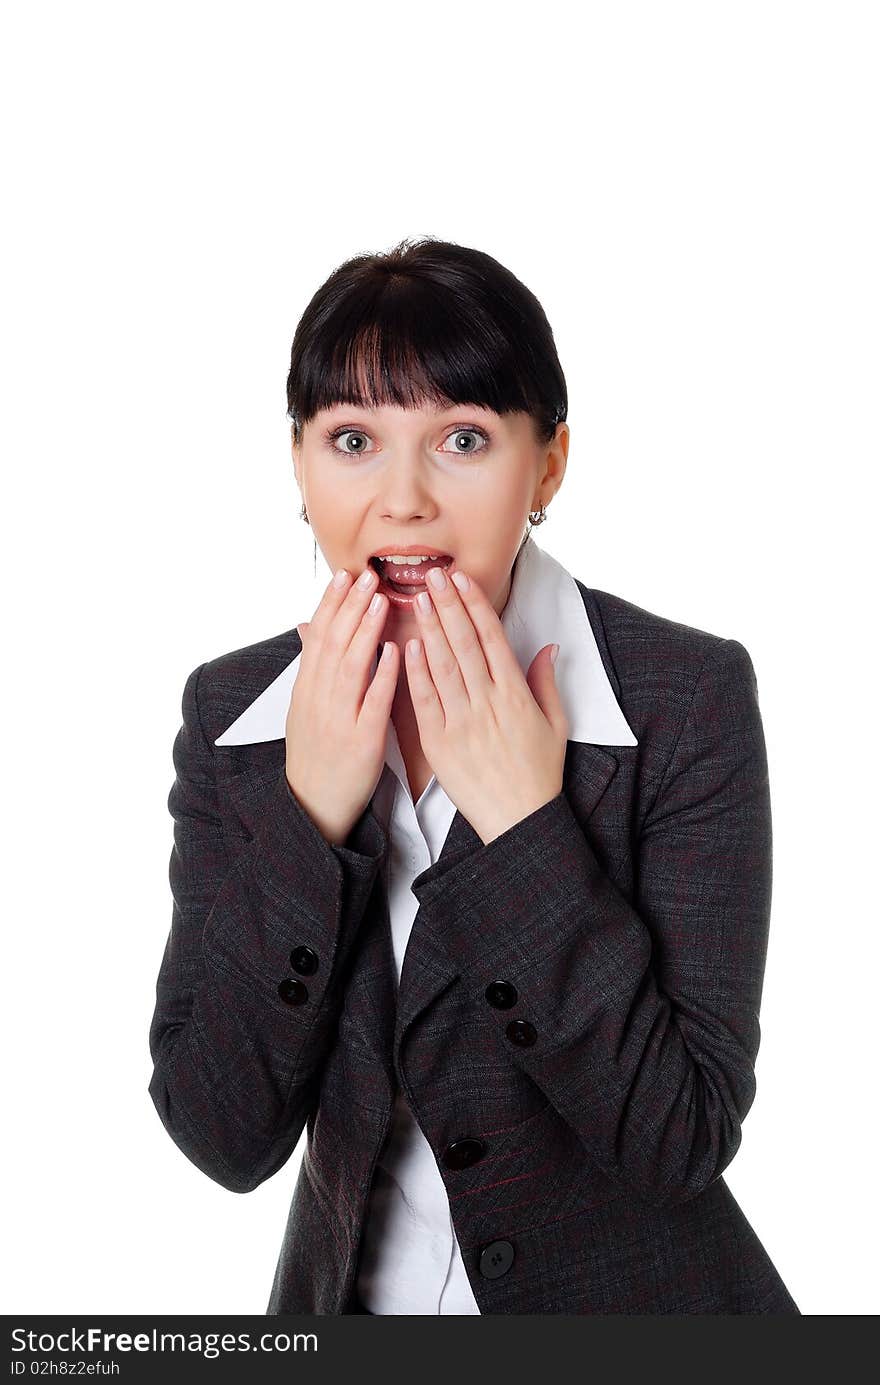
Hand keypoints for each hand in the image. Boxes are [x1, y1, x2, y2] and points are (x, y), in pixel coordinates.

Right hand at [286, 565, 396, 846]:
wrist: (314, 806)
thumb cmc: (317, 755)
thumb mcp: (304, 709)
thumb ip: (313, 669)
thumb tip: (310, 628)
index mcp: (306, 690)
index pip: (317, 637)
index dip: (330, 604)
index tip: (343, 576)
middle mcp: (318, 700)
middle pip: (333, 644)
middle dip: (349, 607)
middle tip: (365, 576)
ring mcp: (338, 720)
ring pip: (350, 668)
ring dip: (365, 632)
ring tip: (380, 602)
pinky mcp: (361, 741)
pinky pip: (372, 703)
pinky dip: (383, 675)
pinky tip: (395, 652)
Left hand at [404, 565, 567, 843]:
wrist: (518, 821)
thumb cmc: (539, 774)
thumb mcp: (555, 725)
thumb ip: (546, 683)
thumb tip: (547, 645)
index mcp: (516, 695)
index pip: (492, 638)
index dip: (475, 606)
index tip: (462, 580)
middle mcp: (488, 703)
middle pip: (464, 643)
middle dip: (447, 605)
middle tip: (432, 574)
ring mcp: (462, 722)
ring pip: (442, 666)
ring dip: (429, 629)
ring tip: (416, 598)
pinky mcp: (439, 743)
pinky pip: (425, 701)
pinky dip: (416, 672)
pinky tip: (408, 646)